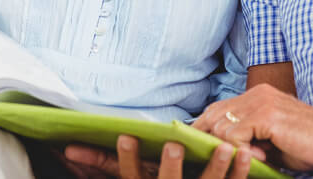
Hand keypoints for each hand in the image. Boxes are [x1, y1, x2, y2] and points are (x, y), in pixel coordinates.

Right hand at [63, 135, 251, 177]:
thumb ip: (99, 168)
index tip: (126, 137)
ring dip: (216, 167)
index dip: (127, 160)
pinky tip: (246, 154)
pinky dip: (240, 172)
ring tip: (223, 146)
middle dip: (171, 166)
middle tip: (173, 145)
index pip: (130, 177)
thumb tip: (66, 150)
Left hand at [193, 84, 312, 171]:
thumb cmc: (310, 144)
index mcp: (257, 96)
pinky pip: (235, 135)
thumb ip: (250, 138)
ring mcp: (260, 102)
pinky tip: (260, 157)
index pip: (218, 108)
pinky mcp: (267, 115)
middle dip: (205, 137)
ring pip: (222, 126)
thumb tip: (223, 150)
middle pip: (213, 114)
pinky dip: (240, 150)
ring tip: (252, 158)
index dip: (205, 127)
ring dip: (229, 148)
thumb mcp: (273, 139)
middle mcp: (256, 94)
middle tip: (207, 156)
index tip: (198, 146)